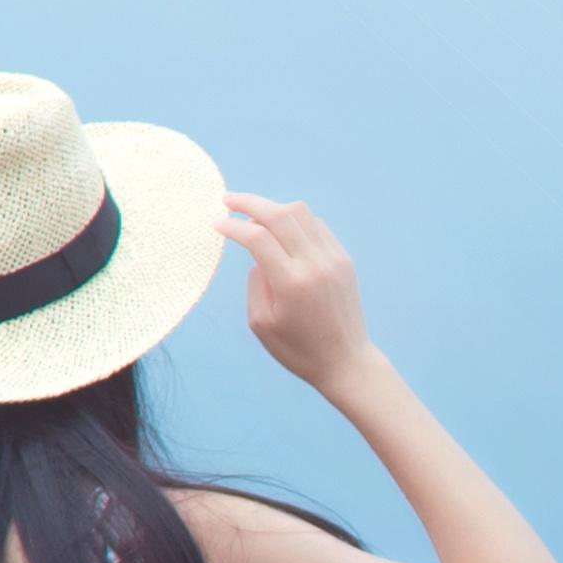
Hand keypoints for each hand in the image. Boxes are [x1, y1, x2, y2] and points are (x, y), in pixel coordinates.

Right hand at [223, 193, 376, 392]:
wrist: (347, 361)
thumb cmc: (298, 349)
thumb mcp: (262, 323)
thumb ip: (255, 282)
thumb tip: (258, 253)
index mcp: (292, 283)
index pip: (257, 237)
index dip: (232, 226)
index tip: (216, 224)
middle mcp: (315, 264)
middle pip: (279, 214)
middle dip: (249, 202)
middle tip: (228, 200)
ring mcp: (334, 259)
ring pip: (300, 213)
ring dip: (273, 208)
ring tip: (254, 216)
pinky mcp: (344, 259)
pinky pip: (317, 225)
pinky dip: (295, 220)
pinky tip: (281, 229)